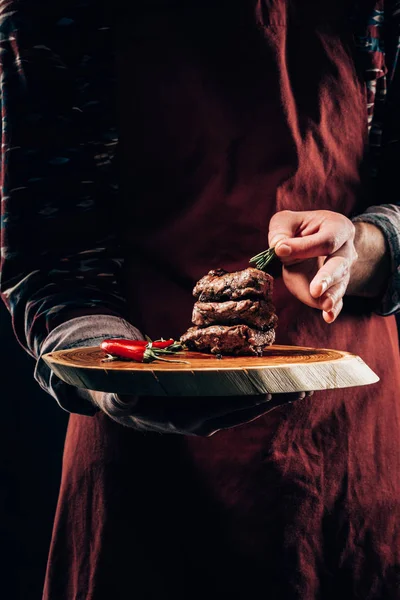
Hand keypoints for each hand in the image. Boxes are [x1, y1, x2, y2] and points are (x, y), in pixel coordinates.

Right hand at [93, 391, 312, 435]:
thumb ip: (121, 398)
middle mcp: (204, 420)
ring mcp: (212, 415)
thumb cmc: (125, 398)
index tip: (269, 390)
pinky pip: (244, 401)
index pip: (221, 408)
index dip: (246, 400)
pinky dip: (263, 393)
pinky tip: (282, 383)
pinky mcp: (215, 408)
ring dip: (276, 398)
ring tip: (304, 387)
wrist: (130, 405)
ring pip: (249, 407)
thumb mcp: (119, 398)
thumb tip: (124, 396)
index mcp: (185, 418)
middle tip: (304, 388)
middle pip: (244, 409)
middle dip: (273, 398)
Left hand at [268, 210, 357, 322]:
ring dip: (331, 296)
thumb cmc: (297, 229)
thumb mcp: (286, 222)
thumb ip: (281, 231)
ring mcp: (342, 271)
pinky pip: (337, 300)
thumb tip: (279, 247)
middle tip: (314, 290)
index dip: (303, 247)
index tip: (280, 249)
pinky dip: (333, 310)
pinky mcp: (333, 288)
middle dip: (327, 277)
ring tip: (325, 306)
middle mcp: (346, 250)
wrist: (306, 242)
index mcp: (337, 227)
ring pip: (340, 284)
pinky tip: (328, 317)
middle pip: (340, 264)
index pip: (325, 240)